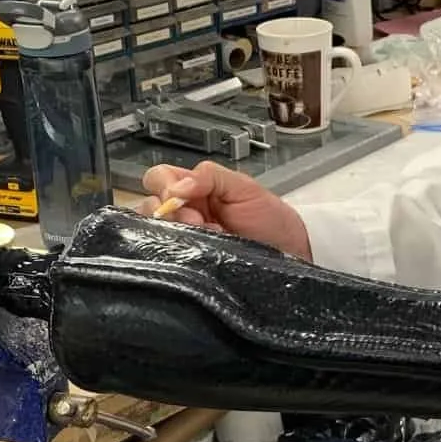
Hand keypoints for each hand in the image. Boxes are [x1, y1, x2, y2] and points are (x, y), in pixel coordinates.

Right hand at [142, 161, 313, 260]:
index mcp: (192, 188)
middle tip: (198, 221)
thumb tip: (178, 187)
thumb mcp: (243, 187)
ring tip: (206, 237)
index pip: (158, 178)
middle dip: (169, 213)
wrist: (290, 251)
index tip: (181, 196)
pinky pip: (167, 257)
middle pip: (149, 207)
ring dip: (176, 233)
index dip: (163, 185)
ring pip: (154, 233)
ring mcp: (184, 239)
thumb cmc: (270, 218)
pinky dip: (180, 253)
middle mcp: (182, 212)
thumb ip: (210, 177)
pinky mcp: (188, 263)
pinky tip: (203, 253)